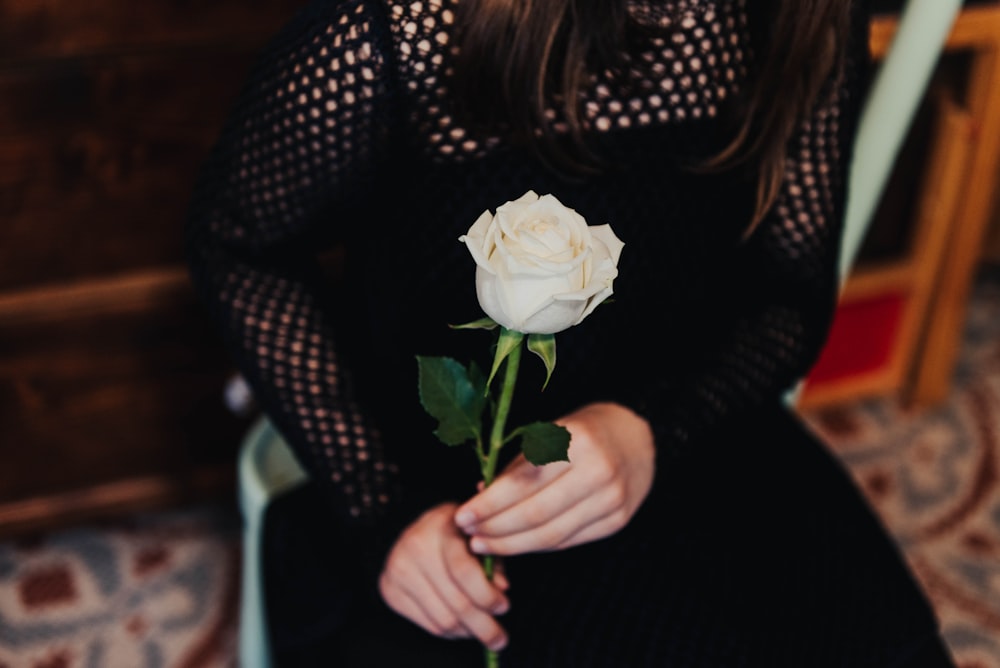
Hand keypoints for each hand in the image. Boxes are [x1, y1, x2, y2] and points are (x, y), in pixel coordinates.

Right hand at [379, 502, 510, 651]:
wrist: (418, 529)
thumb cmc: (457, 533)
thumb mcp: (480, 537)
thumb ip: (492, 561)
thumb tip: (501, 589)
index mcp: (442, 527)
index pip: (464, 571)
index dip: (487, 595)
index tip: (503, 606)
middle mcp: (416, 548)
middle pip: (455, 602)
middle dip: (483, 625)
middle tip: (500, 637)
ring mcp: (399, 570)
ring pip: (443, 620)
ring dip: (468, 631)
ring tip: (483, 631)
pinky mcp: (390, 590)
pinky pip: (429, 625)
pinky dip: (452, 632)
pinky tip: (463, 626)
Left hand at [454, 401, 654, 554]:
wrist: (637, 438)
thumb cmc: (582, 432)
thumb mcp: (550, 433)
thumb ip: (517, 465)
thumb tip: (479, 495)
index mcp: (577, 441)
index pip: (525, 481)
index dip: (490, 504)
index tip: (462, 516)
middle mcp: (599, 471)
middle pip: (537, 513)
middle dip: (496, 529)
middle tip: (469, 536)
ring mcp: (612, 499)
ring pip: (552, 534)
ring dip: (513, 544)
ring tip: (485, 545)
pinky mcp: (618, 520)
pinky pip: (569, 540)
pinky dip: (537, 545)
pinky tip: (516, 544)